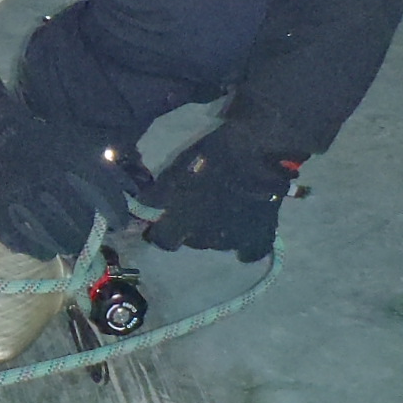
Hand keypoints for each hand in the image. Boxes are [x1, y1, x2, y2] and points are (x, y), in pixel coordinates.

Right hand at [0, 99, 139, 260]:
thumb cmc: (34, 135)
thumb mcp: (74, 141)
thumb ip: (101, 166)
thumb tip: (132, 190)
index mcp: (71, 163)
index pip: (106, 198)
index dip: (116, 215)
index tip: (118, 223)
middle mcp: (50, 184)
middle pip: (82, 225)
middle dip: (90, 235)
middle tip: (89, 237)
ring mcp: (23, 201)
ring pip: (56, 239)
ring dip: (68, 245)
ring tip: (68, 244)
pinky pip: (24, 244)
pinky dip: (38, 249)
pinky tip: (44, 246)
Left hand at [143, 125, 299, 260]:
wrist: (255, 151)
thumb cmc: (211, 156)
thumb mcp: (174, 172)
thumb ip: (157, 197)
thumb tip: (144, 211)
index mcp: (180, 222)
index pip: (161, 240)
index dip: (161, 230)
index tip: (165, 219)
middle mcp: (203, 239)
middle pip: (191, 241)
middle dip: (191, 227)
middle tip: (201, 204)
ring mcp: (232, 242)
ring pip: (217, 243)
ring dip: (217, 231)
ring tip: (226, 206)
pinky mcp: (258, 239)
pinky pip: (249, 251)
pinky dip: (246, 244)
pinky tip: (245, 227)